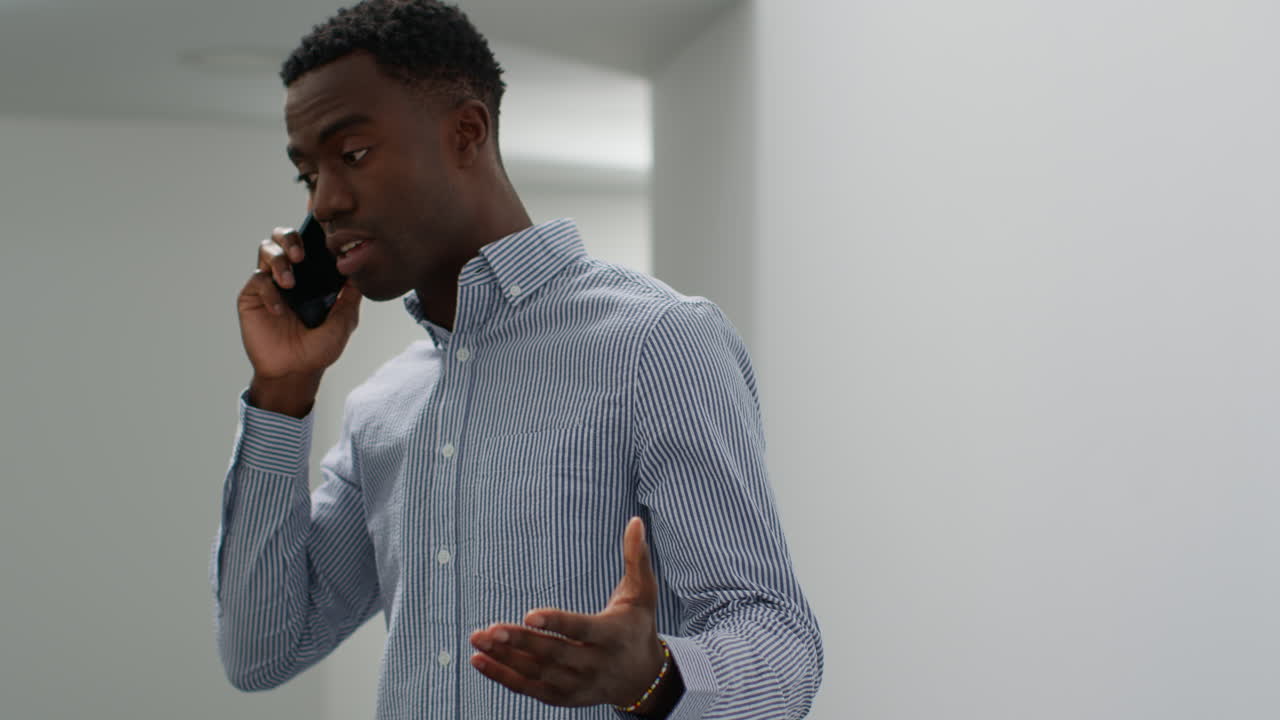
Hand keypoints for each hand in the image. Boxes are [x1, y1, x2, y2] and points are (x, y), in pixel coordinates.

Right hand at [237, 227, 360, 415]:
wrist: (295, 372)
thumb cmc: (319, 349)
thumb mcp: (343, 322)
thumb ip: (350, 297)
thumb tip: (359, 271)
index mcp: (312, 276)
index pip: (310, 244)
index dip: (312, 231)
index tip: (322, 228)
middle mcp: (291, 273)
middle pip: (282, 236)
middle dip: (290, 238)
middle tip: (301, 255)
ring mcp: (270, 283)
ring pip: (266, 250)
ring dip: (279, 260)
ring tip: (290, 283)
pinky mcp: (252, 296)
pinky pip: (257, 280)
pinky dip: (269, 291)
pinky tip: (279, 310)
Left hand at [469, 517, 679, 712]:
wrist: (644, 678)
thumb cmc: (638, 625)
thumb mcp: (643, 593)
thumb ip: (636, 558)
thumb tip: (635, 520)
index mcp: (612, 636)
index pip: (581, 630)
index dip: (556, 622)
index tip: (528, 613)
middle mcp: (595, 665)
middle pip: (554, 654)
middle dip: (521, 642)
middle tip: (490, 628)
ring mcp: (578, 685)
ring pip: (537, 674)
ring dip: (505, 659)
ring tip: (478, 639)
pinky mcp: (563, 698)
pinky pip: (529, 689)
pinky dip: (504, 677)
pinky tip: (479, 661)